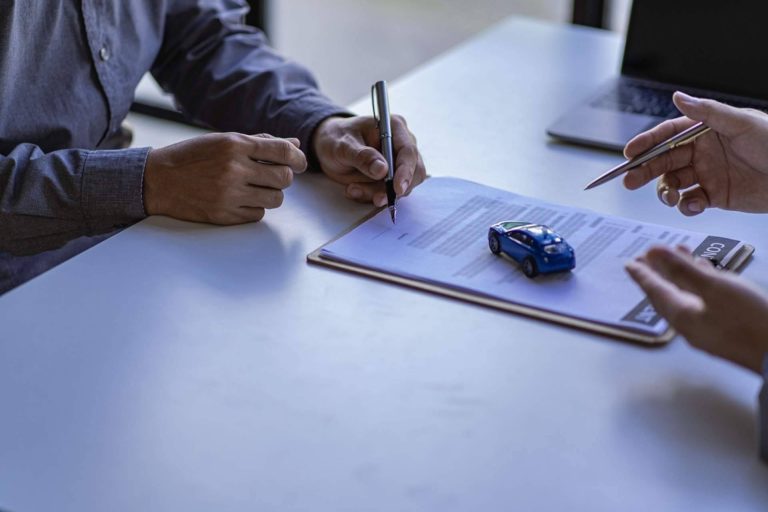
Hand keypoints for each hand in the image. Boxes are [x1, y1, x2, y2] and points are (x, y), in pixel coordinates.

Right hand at [144, 132, 305, 223]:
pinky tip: (241, 200)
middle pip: (284, 178)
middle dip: (284, 177)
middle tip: (273, 176)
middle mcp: (234, 169)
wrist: (157, 180)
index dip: (298, 158)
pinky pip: (258, 215)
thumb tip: (293, 144)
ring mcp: (229, 194)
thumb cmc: (193, 157)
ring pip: (275, 199)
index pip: (283, 151)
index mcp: (235, 145)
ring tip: (256, 188)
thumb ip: (260, 142)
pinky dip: (255, 208)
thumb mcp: (224, 141)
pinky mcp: (224, 215)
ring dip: (271, 194)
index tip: (299, 163)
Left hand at [311, 115, 426, 205]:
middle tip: (376, 198)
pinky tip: (354, 190)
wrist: (329, 146)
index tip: (397, 188)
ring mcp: (398, 162)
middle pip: (413, 172)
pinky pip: (389, 193)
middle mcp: (401, 144)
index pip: (408, 152)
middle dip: (394, 189)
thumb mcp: (343, 145)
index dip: (406, 171)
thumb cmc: (336, 138)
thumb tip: (383, 170)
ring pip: (402, 187)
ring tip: (352, 189)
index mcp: (394, 128)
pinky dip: (372, 196)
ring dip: (379, 194)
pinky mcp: (391, 178)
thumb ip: (362, 156)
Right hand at [623, 92, 767, 215]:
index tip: (630, 152)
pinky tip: (693, 204)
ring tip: (669, 196)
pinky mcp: (714, 196)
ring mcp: (706, 175)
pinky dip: (686, 206)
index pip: (667, 135)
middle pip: (663, 161)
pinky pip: (690, 202)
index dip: (646, 143)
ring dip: (665, 191)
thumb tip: (678, 97)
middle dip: (644, 171)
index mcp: (705, 131)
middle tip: (629, 180)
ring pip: (672, 183)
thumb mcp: (742, 123)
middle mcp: (702, 152)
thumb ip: (707, 112)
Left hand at [626, 245, 767, 373]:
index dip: (643, 274)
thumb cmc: (750, 320)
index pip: (655, 291)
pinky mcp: (727, 329)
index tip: (630, 263)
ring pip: (688, 295)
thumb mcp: (714, 288)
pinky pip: (705, 300)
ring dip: (682, 274)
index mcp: (682, 316)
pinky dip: (702, 283)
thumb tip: (653, 252)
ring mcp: (709, 329)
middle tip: (647, 257)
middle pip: (668, 293)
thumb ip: (682, 269)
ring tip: (679, 253)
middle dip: (659, 273)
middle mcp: (691, 324)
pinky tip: (708, 272)